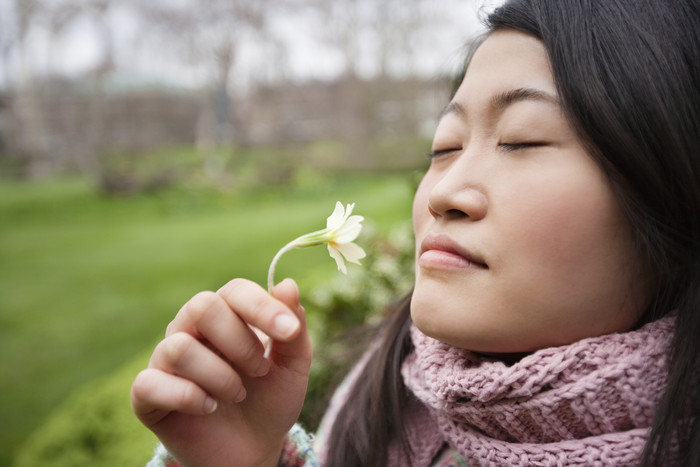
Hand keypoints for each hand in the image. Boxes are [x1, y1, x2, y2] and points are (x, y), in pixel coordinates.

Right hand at [130, 278, 311, 466]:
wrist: (254, 450)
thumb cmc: (271, 399)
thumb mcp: (293, 366)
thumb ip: (293, 327)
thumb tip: (288, 284)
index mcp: (226, 314)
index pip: (235, 290)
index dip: (262, 307)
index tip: (290, 332)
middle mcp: (191, 329)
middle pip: (201, 306)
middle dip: (239, 341)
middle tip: (259, 370)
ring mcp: (166, 360)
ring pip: (178, 347)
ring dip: (219, 376)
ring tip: (237, 395)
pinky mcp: (147, 394)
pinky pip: (149, 383)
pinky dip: (187, 397)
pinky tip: (209, 408)